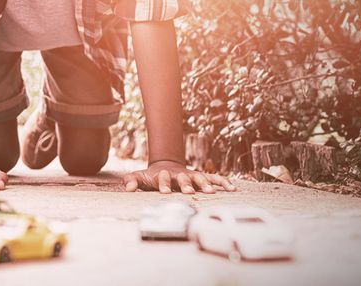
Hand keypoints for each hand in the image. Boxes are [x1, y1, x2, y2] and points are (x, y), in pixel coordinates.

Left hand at [122, 160, 236, 193]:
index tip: (164, 192)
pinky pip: (215, 178)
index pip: (163, 179)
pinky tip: (233, 188)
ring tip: (211, 192)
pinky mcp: (202, 177)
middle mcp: (180, 175)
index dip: (164, 184)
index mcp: (164, 175)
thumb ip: (132, 180)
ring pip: (201, 177)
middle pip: (184, 178)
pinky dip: (223, 182)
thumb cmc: (151, 177)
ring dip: (206, 184)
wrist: (165, 167)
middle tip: (189, 191)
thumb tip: (128, 187)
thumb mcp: (139, 177)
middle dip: (186, 184)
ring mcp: (192, 175)